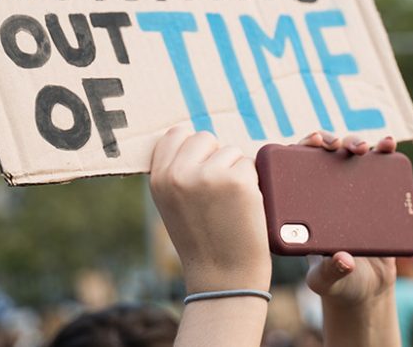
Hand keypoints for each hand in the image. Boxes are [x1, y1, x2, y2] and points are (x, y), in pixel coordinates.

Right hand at [149, 126, 270, 293]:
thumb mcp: (173, 204)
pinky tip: (243, 207)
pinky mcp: (237, 181)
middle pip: (204, 138)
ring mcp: (208, 175)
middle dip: (215, 158)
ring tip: (229, 204)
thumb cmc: (202, 241)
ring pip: (230, 151)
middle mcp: (179, 174)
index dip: (193, 150)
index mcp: (159, 178)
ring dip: (235, 171)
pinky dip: (252, 182)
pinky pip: (250, 164)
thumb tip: (193, 139)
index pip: (175, 135)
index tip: (201, 170)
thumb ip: (177, 172)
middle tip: (217, 193)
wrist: (223, 277)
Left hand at [301, 132, 397, 307]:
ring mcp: (347, 192)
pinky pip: (376, 168)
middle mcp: (322, 193)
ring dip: (356, 142)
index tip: (311, 144)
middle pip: (321, 155)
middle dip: (328, 140)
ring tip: (366, 147)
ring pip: (348, 156)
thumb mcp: (328, 281)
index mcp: (300, 208)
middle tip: (337, 145)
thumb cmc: (337, 283)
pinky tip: (389, 145)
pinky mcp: (373, 194)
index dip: (298, 149)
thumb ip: (331, 272)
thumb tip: (343, 259)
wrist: (366, 288)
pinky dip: (383, 153)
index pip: (292, 169)